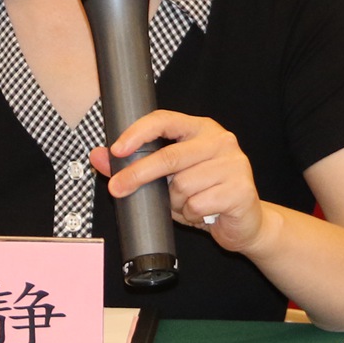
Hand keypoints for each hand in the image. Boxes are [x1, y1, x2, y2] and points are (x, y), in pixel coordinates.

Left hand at [89, 110, 266, 253]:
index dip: (138, 132)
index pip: (165, 120)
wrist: (247, 222)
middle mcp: (220, 140)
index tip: (116, 149)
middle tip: (117, 188)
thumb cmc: (204, 195)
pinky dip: (191, 215)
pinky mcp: (240, 189)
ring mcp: (233, 163)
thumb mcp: (168, 178)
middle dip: (138, 174)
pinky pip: (198, 205)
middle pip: (169, 156)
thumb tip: (96, 156)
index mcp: (200, 128)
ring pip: (182, 185)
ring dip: (175, 203)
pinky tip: (202, 214)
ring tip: (186, 205)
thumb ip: (135, 164)